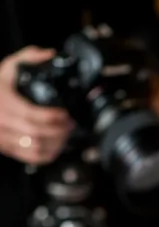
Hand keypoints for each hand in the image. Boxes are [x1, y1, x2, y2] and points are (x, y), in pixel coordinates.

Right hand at [0, 46, 73, 164]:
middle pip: (36, 134)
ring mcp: (5, 138)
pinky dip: (47, 156)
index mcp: (5, 102)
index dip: (52, 117)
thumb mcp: (8, 66)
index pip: (31, 114)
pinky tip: (56, 148)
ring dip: (55, 145)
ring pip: (35, 149)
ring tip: (65, 135)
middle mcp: (3, 123)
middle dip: (58, 131)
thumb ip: (29, 57)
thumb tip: (50, 54)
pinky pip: (30, 158)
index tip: (65, 113)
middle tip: (70, 124)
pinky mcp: (8, 149)